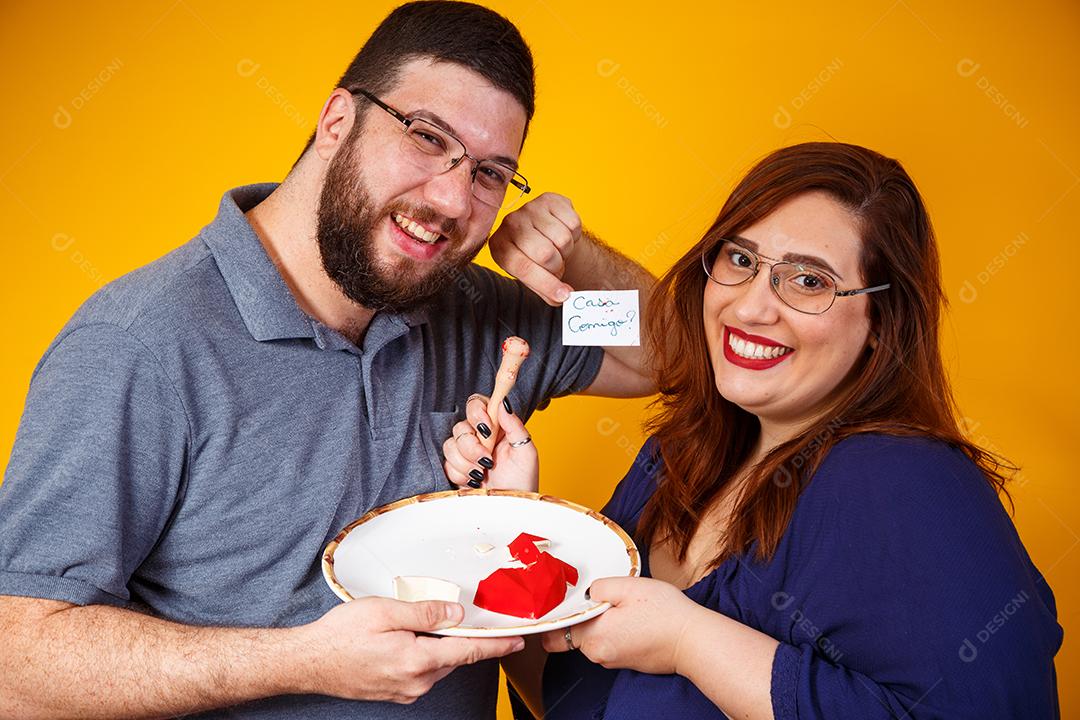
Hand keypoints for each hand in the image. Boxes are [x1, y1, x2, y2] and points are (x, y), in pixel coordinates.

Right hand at [296, 597, 523, 702]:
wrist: (308, 662)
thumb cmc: (340, 635)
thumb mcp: (385, 611)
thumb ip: (425, 612)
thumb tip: (456, 614)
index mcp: (417, 660)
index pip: (467, 652)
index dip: (495, 646)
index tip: (516, 642)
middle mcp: (416, 682)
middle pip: (453, 656)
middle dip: (457, 636)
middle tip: (446, 613)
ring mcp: (405, 691)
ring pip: (437, 664)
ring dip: (436, 645)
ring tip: (410, 625)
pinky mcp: (396, 692)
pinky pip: (421, 671)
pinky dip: (422, 654)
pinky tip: (403, 640)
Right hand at [442, 394, 538, 490]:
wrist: (509, 510)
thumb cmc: (522, 482)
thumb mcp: (526, 452)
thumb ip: (515, 425)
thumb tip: (503, 402)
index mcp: (497, 427)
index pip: (477, 405)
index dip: (477, 412)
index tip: (486, 428)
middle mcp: (479, 437)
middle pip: (460, 426)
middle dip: (472, 446)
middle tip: (488, 461)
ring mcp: (466, 453)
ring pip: (450, 445)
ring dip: (467, 462)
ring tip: (482, 474)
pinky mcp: (456, 469)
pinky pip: (446, 464)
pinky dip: (460, 474)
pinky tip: (474, 482)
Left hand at [488, 192, 581, 305]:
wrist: (544, 232)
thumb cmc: (535, 258)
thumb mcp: (531, 277)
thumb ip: (546, 291)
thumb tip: (564, 297)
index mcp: (500, 247)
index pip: (524, 268)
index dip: (547, 284)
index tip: (563, 295)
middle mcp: (510, 223)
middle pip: (546, 254)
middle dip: (557, 266)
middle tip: (555, 267)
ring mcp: (529, 208)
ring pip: (563, 239)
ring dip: (566, 249)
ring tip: (557, 248)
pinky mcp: (549, 199)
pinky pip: (573, 223)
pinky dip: (574, 234)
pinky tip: (563, 232)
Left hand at [540, 577, 700, 674]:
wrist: (694, 641)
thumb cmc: (665, 614)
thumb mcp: (628, 586)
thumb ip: (598, 587)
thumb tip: (586, 593)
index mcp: (594, 637)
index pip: (556, 632)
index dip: (557, 615)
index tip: (561, 601)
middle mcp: (599, 654)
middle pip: (575, 632)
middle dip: (584, 614)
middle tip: (604, 596)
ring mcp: (613, 661)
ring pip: (594, 637)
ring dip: (602, 621)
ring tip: (625, 606)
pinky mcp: (626, 661)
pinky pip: (611, 643)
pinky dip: (616, 630)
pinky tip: (634, 618)